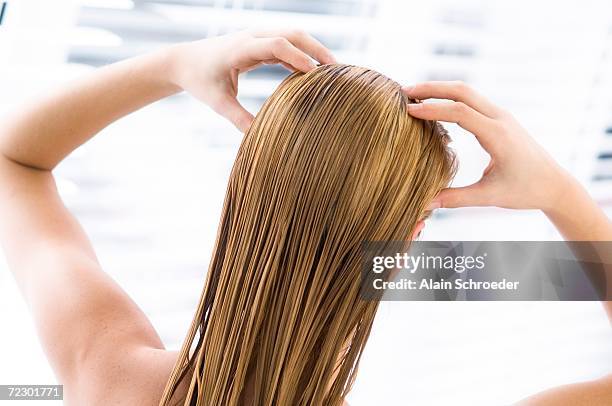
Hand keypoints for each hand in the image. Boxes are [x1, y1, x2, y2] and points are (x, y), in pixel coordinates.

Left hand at [167, 30, 336, 131]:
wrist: (184, 61)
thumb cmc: (199, 80)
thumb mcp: (218, 102)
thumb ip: (239, 118)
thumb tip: (259, 136)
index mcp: (241, 48)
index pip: (276, 45)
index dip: (298, 57)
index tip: (316, 74)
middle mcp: (251, 37)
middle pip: (292, 33)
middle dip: (316, 49)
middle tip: (337, 68)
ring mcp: (256, 37)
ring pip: (292, 35)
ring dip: (312, 49)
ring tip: (332, 70)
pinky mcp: (258, 43)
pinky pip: (285, 44)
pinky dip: (301, 55)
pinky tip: (312, 72)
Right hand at [403, 81, 570, 211]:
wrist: (555, 184)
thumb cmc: (525, 191)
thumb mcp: (489, 197)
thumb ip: (455, 199)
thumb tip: (424, 204)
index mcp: (497, 135)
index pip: (459, 112)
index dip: (431, 109)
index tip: (408, 111)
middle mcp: (500, 118)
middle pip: (462, 91)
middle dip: (432, 88)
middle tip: (404, 91)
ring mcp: (501, 115)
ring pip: (467, 91)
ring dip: (440, 89)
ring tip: (414, 95)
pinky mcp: (499, 118)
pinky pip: (471, 100)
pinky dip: (450, 97)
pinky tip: (435, 104)